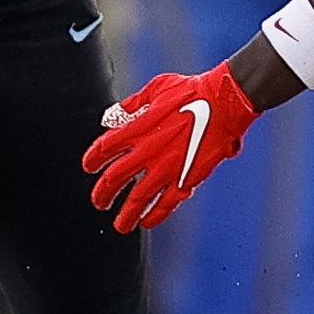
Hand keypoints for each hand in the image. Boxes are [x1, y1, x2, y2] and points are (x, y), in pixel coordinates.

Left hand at [82, 64, 258, 232]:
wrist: (224, 102)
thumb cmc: (193, 91)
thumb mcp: (156, 88)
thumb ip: (132, 104)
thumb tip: (112, 115)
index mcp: (137, 128)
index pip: (104, 149)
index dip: (92, 160)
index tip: (89, 167)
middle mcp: (147, 151)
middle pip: (114, 178)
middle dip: (103, 194)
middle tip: (100, 202)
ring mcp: (166, 168)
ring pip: (137, 199)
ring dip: (125, 214)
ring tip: (120, 225)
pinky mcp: (186, 179)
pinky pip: (166, 204)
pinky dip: (155, 215)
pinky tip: (147, 222)